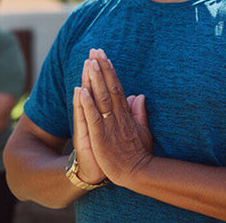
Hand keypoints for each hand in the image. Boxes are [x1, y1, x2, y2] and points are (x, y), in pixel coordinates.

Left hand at [76, 48, 152, 186]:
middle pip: (109, 88)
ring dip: (94, 80)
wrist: (137, 174)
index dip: (110, 71)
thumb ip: (139, 113)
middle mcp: (118, 117)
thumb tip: (138, 95)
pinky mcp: (101, 137)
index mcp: (126, 114)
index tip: (104, 56)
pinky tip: (81, 90)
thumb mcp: (143, 131)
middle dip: (101, 68)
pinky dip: (87, 104)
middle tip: (95, 50)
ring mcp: (109, 126)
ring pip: (101, 99)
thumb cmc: (139, 154)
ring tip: (89, 62)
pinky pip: (93, 118)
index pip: (117, 88)